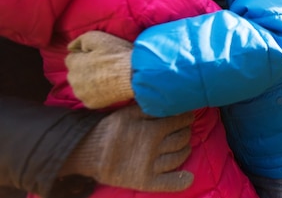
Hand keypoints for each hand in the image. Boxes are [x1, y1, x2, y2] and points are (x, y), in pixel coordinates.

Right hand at [61, 105, 194, 191]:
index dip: (186, 118)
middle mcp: (154, 148)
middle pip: (182, 138)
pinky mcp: (145, 181)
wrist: (90, 152)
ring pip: (179, 157)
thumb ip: (151, 108)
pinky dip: (180, 181)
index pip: (180, 121)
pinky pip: (168, 183)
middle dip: (186, 132)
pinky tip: (188, 177)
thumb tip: (171, 102)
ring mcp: (151, 166)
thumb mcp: (129, 112)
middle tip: (184, 129)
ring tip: (184, 145)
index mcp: (152, 130)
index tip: (187, 116)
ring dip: (186, 150)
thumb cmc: (112, 128)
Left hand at [66, 31, 133, 107]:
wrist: (134, 76)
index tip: (98, 56)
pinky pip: (89, 96)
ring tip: (105, 77)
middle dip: (84, 69)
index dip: (85, 56)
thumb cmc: (117, 55)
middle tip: (102, 66)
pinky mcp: (90, 104)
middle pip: (75, 73)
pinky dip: (95, 93)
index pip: (72, 58)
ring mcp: (81, 93)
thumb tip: (71, 47)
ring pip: (80, 86)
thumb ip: (80, 40)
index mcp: (74, 63)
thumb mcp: (99, 38)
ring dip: (88, 82)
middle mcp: (73, 80)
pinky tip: (107, 87)